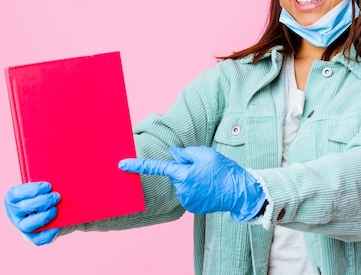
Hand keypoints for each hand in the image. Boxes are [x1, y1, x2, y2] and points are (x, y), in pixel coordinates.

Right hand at [4, 182, 60, 244]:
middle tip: (56, 196)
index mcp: (12, 197)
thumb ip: (43, 182)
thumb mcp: (39, 185)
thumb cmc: (42, 193)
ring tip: (55, 209)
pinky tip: (57, 226)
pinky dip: (49, 233)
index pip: (18, 194)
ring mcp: (22, 226)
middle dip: (43, 201)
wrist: (46, 209)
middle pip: (25, 208)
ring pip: (28, 225)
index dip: (34, 190)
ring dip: (44, 216)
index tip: (48, 186)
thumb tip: (58, 170)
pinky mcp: (32, 237)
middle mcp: (14, 213)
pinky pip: (39, 239)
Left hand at [119, 146, 264, 221]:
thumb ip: (185, 154)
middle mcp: (181, 189)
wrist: (238, 191)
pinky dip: (195, 189)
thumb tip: (172, 154)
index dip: (138, 165)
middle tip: (205, 168)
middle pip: (176, 174)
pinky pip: (188, 193)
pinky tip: (208, 188)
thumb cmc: (223, 170)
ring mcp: (186, 200)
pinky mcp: (192, 207)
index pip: (157, 167)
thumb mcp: (205, 154)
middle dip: (186, 169)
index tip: (121, 165)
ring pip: (182, 184)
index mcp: (183, 174)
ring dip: (191, 179)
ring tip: (209, 179)